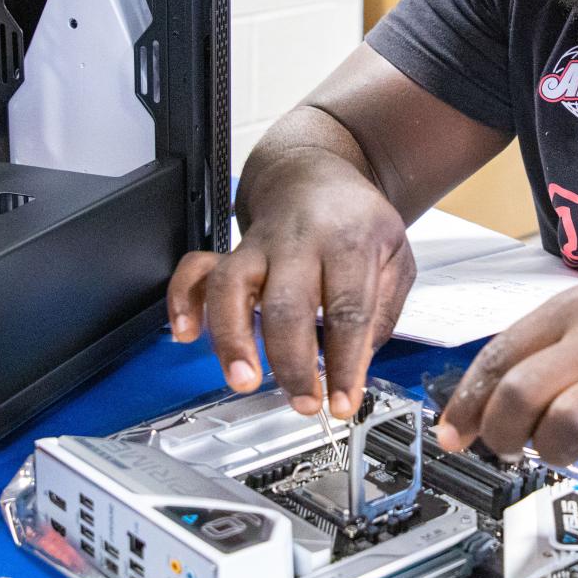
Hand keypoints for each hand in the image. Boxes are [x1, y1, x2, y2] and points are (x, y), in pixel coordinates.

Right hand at [166, 152, 415, 417]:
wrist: (315, 174)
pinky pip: (195, 270)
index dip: (345, 362)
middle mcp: (299, 241)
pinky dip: (181, 300)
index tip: (343, 402)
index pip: (348, 309)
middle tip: (303, 403)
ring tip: (244, 380)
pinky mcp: (231, 249)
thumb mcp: (395, 257)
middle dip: (292, 363)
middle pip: (287, 304)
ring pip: (232, 286)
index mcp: (349, 242)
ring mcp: (259, 244)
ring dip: (232, 339)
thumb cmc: (357, 222)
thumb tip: (356, 365)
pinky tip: (186, 334)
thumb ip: (382, 311)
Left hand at [436, 278, 577, 485]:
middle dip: (500, 433)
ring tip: (563, 450)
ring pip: (563, 429)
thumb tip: (482, 403)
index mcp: (571, 310)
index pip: (499, 356)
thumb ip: (541, 349)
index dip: (467, 403)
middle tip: (506, 448)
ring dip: (550, 453)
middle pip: (521, 394)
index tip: (452, 435)